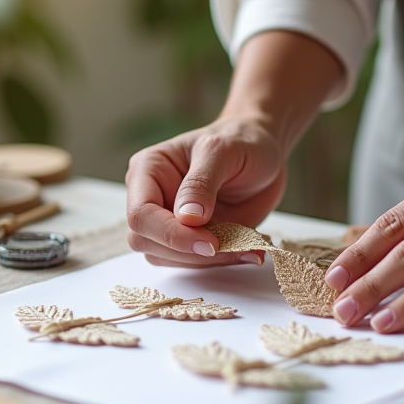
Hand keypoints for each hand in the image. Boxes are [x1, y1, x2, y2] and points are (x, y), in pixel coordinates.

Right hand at [125, 117, 287, 266]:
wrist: (263, 151)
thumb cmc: (240, 139)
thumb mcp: (223, 150)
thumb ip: (201, 182)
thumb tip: (186, 218)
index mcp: (148, 170)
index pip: (140, 213)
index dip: (170, 234)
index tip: (209, 242)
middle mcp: (152, 197)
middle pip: (145, 241)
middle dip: (187, 251)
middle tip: (232, 245)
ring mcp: (168, 221)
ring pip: (165, 258)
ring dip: (205, 261)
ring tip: (246, 247)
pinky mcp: (189, 238)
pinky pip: (191, 263)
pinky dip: (220, 262)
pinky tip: (247, 250)